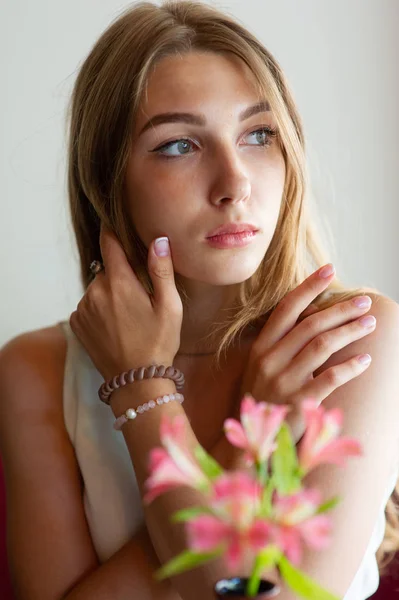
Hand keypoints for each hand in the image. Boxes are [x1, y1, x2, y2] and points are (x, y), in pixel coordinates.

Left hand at [69, 224, 182, 381]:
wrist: (135, 381)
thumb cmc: (158, 343)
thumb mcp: (169, 306)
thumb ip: (161, 270)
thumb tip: (158, 240)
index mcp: (119, 283)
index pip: (109, 243)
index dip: (112, 231)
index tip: (113, 223)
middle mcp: (95, 291)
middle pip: (108, 270)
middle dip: (122, 277)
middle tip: (140, 298)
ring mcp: (83, 308)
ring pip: (98, 288)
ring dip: (110, 294)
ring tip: (129, 318)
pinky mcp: (77, 323)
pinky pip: (89, 305)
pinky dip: (100, 310)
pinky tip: (116, 326)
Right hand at [238, 264, 375, 442]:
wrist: (252, 443)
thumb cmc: (263, 400)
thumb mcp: (261, 369)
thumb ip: (281, 346)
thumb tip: (312, 320)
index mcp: (260, 347)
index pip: (286, 308)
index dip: (309, 287)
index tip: (329, 270)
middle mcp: (269, 360)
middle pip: (310, 324)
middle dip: (341, 309)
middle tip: (364, 302)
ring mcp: (283, 381)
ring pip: (322, 345)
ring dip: (350, 331)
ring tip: (370, 324)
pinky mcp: (299, 402)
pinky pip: (330, 378)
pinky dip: (350, 367)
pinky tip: (365, 360)